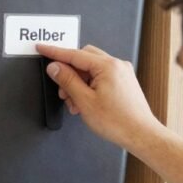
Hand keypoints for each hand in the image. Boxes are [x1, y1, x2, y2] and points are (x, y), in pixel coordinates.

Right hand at [37, 43, 164, 154]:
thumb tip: (55, 67)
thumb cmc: (117, 121)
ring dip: (78, 82)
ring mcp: (122, 73)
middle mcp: (116, 65)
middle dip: (68, 72)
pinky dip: (89, 85)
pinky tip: (84, 102)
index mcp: (107, 66)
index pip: (74, 54)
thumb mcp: (84, 101)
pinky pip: (101, 76)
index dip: (55, 52)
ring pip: (91, 69)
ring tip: (74, 102)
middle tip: (61, 89)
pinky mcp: (123, 81)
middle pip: (83, 59)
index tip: (42, 48)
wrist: (140, 134)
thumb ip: (67, 80)